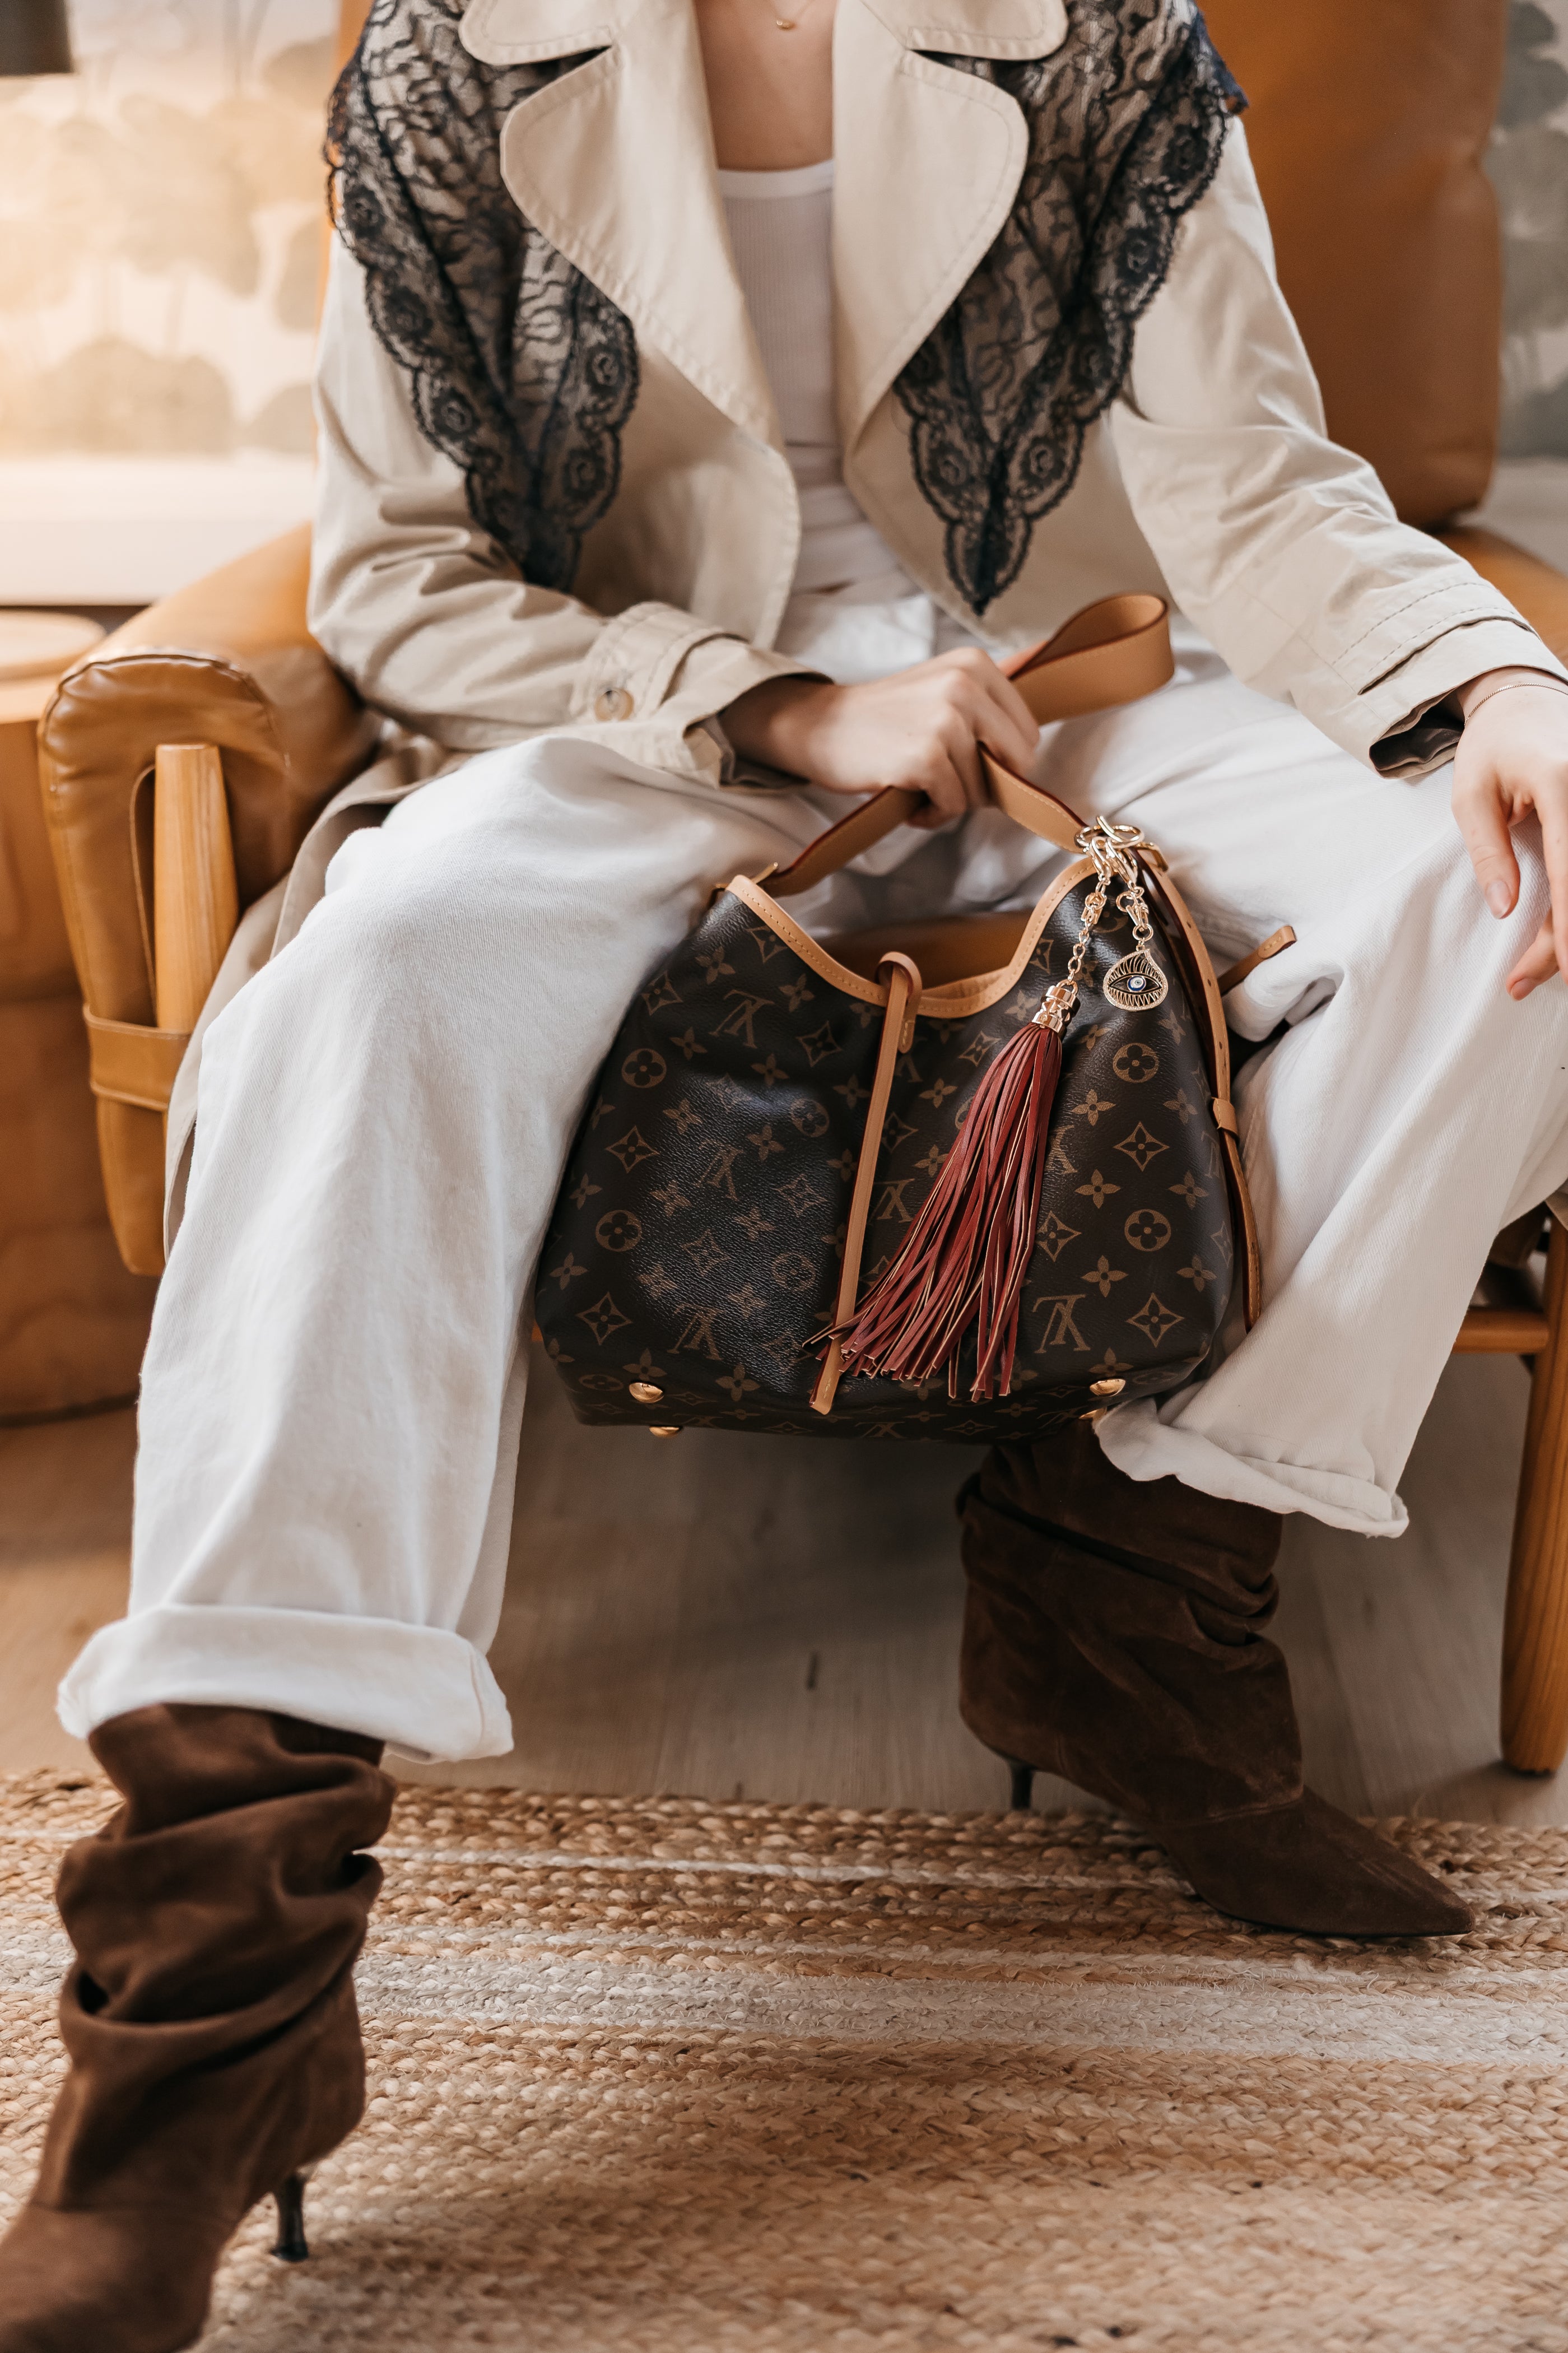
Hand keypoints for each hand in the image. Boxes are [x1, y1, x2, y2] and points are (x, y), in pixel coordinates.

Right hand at [721, 649, 1039, 830]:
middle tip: (942, 776)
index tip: (963, 758)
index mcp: (975, 665)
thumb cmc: (886, 716)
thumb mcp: (942, 681)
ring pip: (979, 789)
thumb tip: (1045, 653)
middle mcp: (964, 686)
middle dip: (981, 784)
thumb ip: (992, 680)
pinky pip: (952, 805)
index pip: (1026, 736)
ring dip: (949, 799)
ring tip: (916, 781)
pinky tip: (907, 797)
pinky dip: (931, 813)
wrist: (821, 727)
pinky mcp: (926, 756)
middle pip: (1012, 764)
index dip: (1000, 762)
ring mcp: (945, 720)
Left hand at [1450, 667, 1567, 998]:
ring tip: (1527, 972)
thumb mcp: (1471, 796)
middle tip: (1520, 983)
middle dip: (1563, 941)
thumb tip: (1505, 909)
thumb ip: (1488, 851)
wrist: (1526, 700)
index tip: (1565, 968)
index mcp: (1561, 783)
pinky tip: (1553, 939)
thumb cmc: (1492, 747)